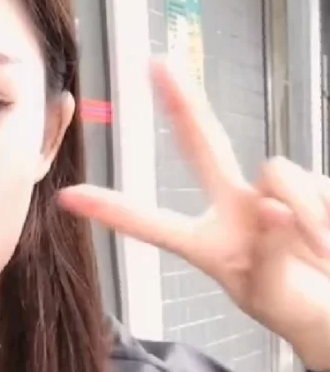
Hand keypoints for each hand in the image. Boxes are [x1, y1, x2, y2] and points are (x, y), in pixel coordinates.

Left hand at [59, 58, 329, 371]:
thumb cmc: (297, 308)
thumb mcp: (272, 293)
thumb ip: (268, 254)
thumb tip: (273, 207)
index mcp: (210, 245)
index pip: (154, 225)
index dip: (114, 211)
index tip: (68, 196)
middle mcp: (238, 209)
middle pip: (204, 147)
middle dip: (184, 104)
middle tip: (157, 63)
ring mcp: (276, 194)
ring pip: (279, 174)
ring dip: (303, 216)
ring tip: (321, 255)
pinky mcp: (314, 185)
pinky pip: (316, 188)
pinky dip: (324, 219)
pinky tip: (328, 243)